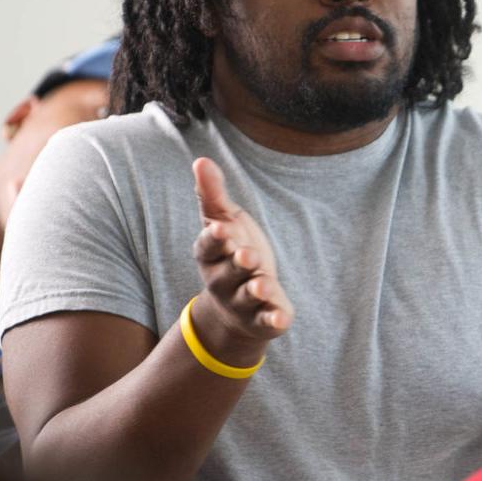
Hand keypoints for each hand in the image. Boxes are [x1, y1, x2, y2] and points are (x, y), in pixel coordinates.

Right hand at [191, 158, 292, 355]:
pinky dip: (273, 319)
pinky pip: (267, 320)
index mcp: (212, 255)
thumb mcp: (223, 222)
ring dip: (255, 290)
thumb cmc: (230, 253)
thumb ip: (212, 195)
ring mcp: (243, 301)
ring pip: (247, 296)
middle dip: (238, 264)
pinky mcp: (263, 318)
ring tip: (263, 285)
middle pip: (229, 272)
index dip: (213, 239)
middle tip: (248, 256)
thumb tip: (200, 160)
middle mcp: (223, 280)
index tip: (220, 230)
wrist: (236, 309)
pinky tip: (281, 317)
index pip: (208, 247)